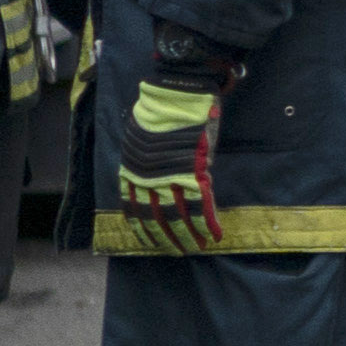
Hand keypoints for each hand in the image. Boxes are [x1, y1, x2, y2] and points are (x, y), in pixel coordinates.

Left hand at [109, 76, 226, 250]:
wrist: (176, 93)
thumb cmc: (159, 111)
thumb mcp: (141, 139)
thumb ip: (146, 163)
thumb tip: (156, 181)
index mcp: (133, 171)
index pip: (135, 210)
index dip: (144, 230)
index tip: (151, 243)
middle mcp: (148, 179)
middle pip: (156, 218)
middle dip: (167, 238)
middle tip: (176, 252)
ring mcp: (172, 177)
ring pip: (178, 216)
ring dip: (188, 236)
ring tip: (196, 248)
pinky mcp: (194, 172)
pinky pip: (200, 205)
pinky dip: (207, 222)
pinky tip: (213, 235)